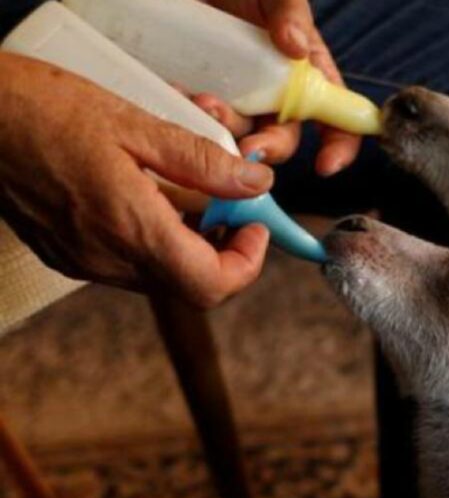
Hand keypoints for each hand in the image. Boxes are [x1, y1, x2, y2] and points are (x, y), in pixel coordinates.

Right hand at [0, 54, 274, 307]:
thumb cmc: (41, 110)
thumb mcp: (135, 124)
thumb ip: (202, 161)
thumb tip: (256, 183)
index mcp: (129, 228)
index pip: (210, 284)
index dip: (247, 263)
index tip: (255, 226)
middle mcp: (105, 258)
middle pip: (191, 285)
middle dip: (224, 250)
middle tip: (232, 206)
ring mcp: (82, 261)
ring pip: (162, 276)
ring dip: (191, 245)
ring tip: (192, 193)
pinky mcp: (66, 254)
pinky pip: (128, 263)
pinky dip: (156, 240)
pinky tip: (152, 197)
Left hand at [199, 0, 360, 175]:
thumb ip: (290, 11)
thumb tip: (297, 48)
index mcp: (304, 72)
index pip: (336, 118)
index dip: (338, 146)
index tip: (325, 165)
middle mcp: (274, 92)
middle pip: (283, 138)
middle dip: (271, 147)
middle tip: (252, 147)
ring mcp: (236, 97)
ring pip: (239, 134)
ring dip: (226, 130)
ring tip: (205, 102)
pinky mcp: (200, 95)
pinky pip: (200, 120)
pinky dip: (193, 118)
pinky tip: (182, 97)